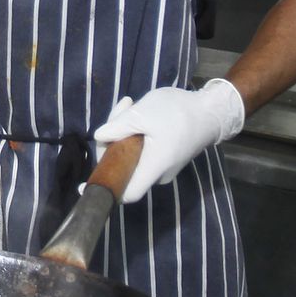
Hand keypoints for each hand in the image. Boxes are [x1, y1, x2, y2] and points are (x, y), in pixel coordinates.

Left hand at [90, 79, 244, 203]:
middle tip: (121, 110)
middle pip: (122, 166)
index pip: (125, 193)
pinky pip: (141, 149)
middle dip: (112, 139)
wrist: (212, 110)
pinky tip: (136, 110)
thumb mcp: (142, 114)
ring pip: (130, 154)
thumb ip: (117, 127)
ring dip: (123, 130)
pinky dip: (135, 132)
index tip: (83, 186)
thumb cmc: (178, 112)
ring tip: (130, 103)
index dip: (105, 190)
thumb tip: (99, 137)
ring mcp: (162, 166)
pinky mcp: (165, 156)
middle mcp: (158, 173)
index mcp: (153, 167)